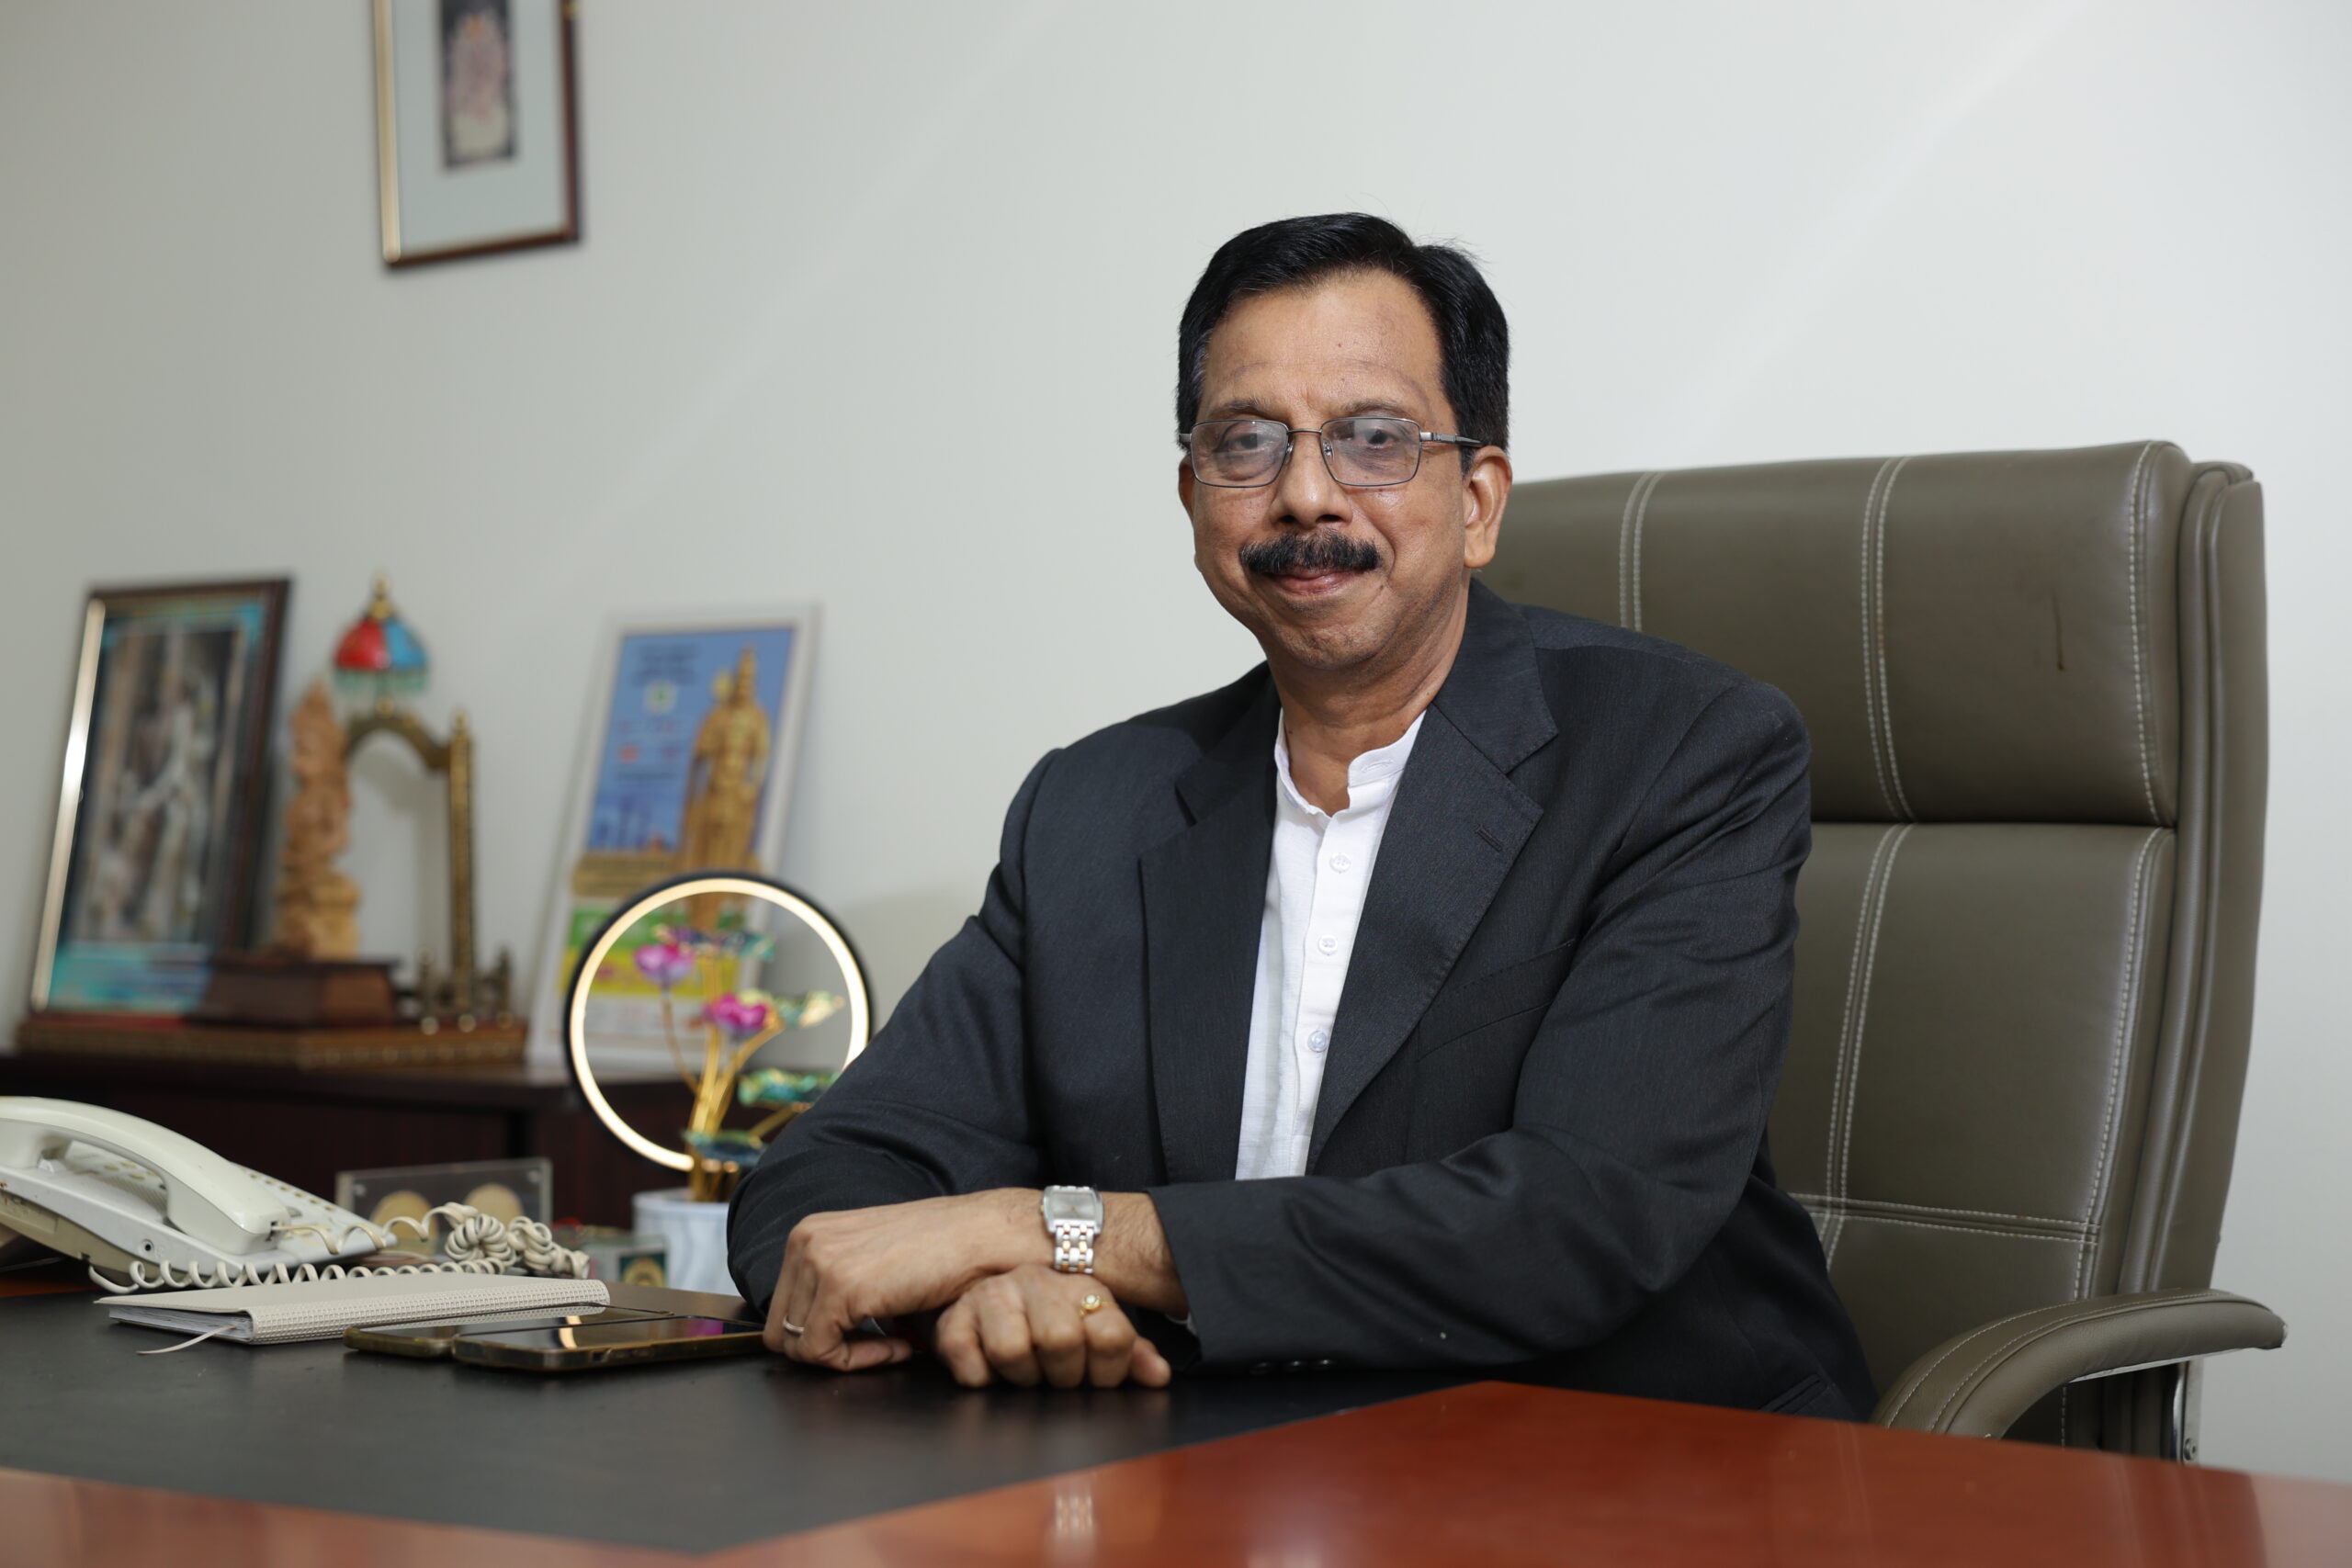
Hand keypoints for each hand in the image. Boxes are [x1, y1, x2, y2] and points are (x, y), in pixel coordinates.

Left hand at [768, 1190, 1042, 1369]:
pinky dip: (859, 1362)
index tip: (871, 1336)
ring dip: (847, 1356)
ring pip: (796, 1346)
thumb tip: (814, 1335)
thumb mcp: (871, 1259)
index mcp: (810, 1233)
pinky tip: (901, 1345)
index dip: (823, 1335)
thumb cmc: (941, 1250)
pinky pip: (821, 1353)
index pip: (783, 1309)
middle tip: (881, 1345)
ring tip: (894, 1343)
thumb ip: (837, 1284)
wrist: (982, 1236)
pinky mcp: (841, 1287)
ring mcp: (820, 1261)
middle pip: (781, 1330)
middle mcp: (806, 1240)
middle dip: (829, 1349)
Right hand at [933, 1264, 1173, 1388]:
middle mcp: (1037, 1282)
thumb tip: (1158, 1376)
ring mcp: (992, 1296)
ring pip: (1012, 1351)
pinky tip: (990, 1367)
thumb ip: (1130, 1355)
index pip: (1111, 1336)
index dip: (1107, 1373)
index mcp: (1080, 1286)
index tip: (1095, 1378)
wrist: (981, 1302)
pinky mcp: (953, 1321)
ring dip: (1021, 1377)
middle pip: (1061, 1341)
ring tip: (1024, 1370)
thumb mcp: (1092, 1335)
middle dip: (1062, 1376)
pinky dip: (983, 1381)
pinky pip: (972, 1369)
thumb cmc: (1046, 1326)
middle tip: (1055, 1375)